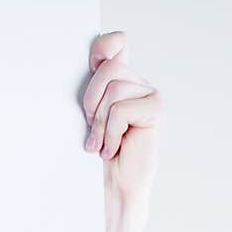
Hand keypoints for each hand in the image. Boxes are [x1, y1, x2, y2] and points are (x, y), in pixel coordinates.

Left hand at [83, 30, 162, 218]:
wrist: (112, 189)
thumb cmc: (94, 158)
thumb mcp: (84, 120)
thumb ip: (87, 92)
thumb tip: (77, 68)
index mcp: (117, 81)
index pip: (116, 42)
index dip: (103, 46)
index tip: (91, 65)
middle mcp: (135, 83)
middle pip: (110, 68)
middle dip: (91, 101)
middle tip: (91, 129)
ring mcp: (149, 94)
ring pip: (115, 89)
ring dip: (99, 123)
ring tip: (100, 145)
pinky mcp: (155, 109)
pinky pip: (121, 109)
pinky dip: (110, 133)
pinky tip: (112, 150)